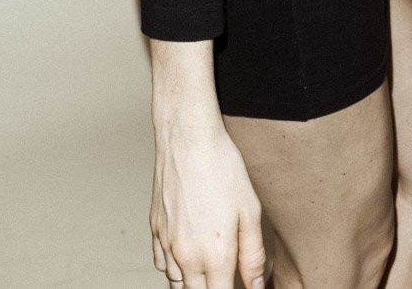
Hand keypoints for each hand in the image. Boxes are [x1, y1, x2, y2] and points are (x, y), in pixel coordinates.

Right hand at [150, 119, 266, 288]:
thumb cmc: (221, 167)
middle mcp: (187, 256)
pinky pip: (160, 264)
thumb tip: (256, 285)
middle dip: (212, 288)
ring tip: (209, 265)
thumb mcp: (250, 211)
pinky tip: (187, 253)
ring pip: (177, 283)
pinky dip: (173, 267)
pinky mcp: (155, 229)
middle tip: (225, 273)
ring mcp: (167, 243)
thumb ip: (253, 255)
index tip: (238, 284)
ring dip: (193, 282)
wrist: (188, 138)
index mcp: (215, 256)